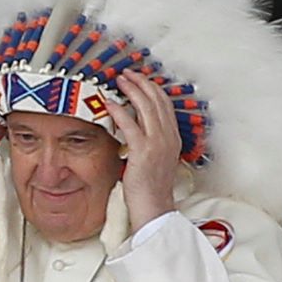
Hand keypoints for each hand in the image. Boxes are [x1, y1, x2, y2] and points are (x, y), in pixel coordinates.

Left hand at [105, 70, 180, 230]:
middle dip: (141, 83)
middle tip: (127, 74)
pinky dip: (119, 110)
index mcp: (172, 138)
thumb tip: (137, 127)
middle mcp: (167, 137)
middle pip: (156, 100)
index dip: (152, 88)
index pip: (164, 105)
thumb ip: (152, 141)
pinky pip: (130, 124)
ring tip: (119, 81)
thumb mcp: (156, 159)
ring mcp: (156, 143)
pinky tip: (109, 103)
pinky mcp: (142, 151)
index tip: (140, 79)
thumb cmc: (151, 187)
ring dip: (131, 90)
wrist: (154, 207)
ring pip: (145, 107)